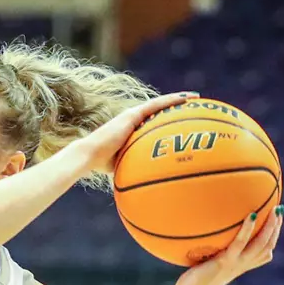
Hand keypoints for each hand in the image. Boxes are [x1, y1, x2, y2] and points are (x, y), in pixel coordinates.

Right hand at [68, 93, 195, 176]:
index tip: (177, 119)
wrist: (89, 155)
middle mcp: (132, 118)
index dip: (164, 118)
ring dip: (177, 100)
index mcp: (129, 129)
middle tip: (191, 106)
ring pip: (159, 104)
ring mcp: (132, 115)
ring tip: (194, 99)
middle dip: (174, 106)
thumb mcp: (122, 166)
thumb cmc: (101, 164)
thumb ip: (133, 168)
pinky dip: (172, 101)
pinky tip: (187, 100)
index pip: (150, 121)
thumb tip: (143, 185)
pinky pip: (157, 105)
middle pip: (157, 109)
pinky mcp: (133, 115)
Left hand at [171, 208, 283, 284]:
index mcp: (241, 266)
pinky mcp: (225, 262)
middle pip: (268, 247)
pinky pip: (240, 243)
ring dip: (272, 227)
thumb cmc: (193, 279)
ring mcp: (236, 264)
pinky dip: (248, 229)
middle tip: (280, 210)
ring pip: (261, 245)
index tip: (276, 221)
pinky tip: (251, 215)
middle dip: (277, 228)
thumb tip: (208, 231)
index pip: (264, 253)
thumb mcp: (207, 262)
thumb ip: (214, 251)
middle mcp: (242, 266)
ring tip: (276, 210)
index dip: (273, 238)